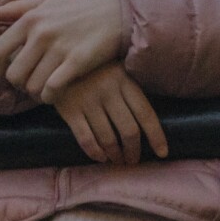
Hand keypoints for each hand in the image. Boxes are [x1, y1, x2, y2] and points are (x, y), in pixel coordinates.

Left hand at [0, 0, 128, 102]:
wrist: (115, 16)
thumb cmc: (77, 10)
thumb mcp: (45, 1)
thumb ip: (14, 9)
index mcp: (30, 18)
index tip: (3, 79)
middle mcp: (41, 32)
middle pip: (13, 74)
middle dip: (18, 85)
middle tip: (27, 84)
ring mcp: (59, 48)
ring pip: (31, 86)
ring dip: (35, 92)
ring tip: (42, 88)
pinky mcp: (76, 62)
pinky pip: (51, 90)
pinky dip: (49, 97)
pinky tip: (54, 93)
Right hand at [51, 63, 168, 165]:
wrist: (57, 60)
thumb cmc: (94, 69)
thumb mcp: (116, 71)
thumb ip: (131, 91)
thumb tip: (150, 124)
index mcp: (124, 79)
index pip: (145, 113)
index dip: (156, 136)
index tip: (162, 152)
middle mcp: (108, 90)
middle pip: (128, 130)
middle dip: (133, 151)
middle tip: (132, 160)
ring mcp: (88, 100)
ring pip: (108, 138)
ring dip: (115, 155)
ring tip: (117, 160)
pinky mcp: (69, 109)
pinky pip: (86, 139)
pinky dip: (95, 153)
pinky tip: (100, 157)